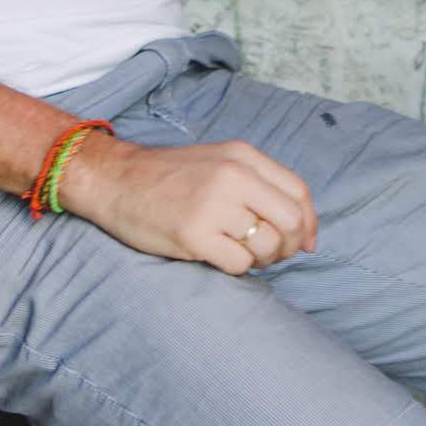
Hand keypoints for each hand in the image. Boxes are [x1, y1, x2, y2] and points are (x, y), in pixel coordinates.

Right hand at [59, 136, 317, 274]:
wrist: (115, 180)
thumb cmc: (170, 177)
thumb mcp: (220, 162)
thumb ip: (260, 185)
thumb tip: (304, 229)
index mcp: (244, 157)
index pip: (299, 192)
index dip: (309, 223)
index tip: (304, 242)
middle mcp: (234, 176)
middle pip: (292, 221)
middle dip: (291, 246)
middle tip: (273, 255)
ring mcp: (214, 205)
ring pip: (269, 245)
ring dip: (263, 259)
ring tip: (243, 255)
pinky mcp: (194, 234)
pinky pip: (240, 263)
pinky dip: (239, 268)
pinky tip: (221, 258)